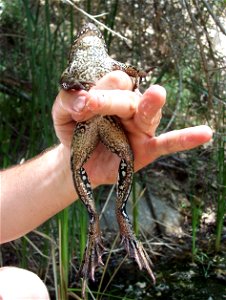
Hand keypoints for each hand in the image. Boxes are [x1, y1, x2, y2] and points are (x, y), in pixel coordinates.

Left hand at [52, 70, 211, 186]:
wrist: (77, 161)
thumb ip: (68, 100)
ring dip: (151, 105)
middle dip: (110, 101)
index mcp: (112, 94)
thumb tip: (82, 99)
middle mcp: (130, 107)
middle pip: (128, 96)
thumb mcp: (62, 113)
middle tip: (91, 106)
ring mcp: (140, 128)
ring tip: (157, 95)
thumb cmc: (74, 132)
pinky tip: (205, 133)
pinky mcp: (146, 149)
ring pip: (147, 114)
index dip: (96, 92)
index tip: (79, 106)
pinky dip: (185, 139)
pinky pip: (167, 144)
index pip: (112, 82)